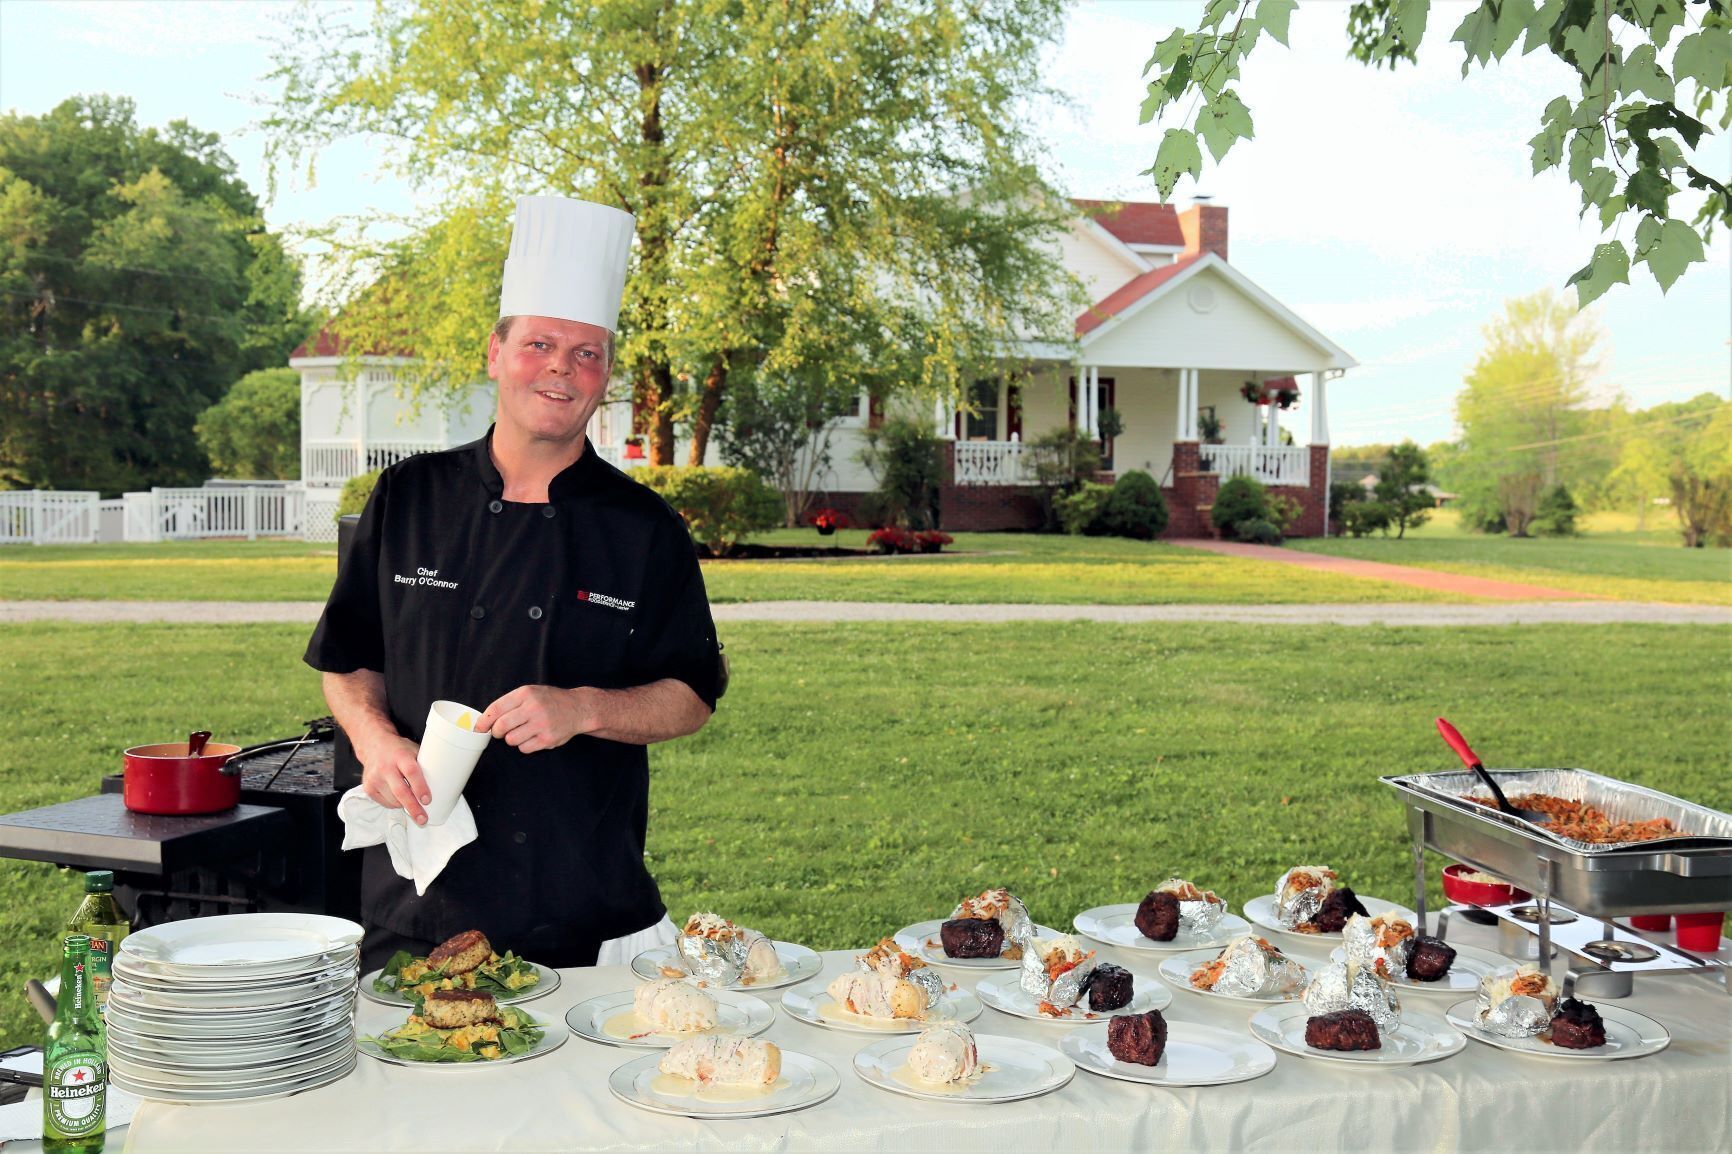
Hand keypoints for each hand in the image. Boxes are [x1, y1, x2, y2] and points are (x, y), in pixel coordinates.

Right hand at [359, 734, 429, 824]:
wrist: (373, 745)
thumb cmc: (398, 750)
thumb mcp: (413, 751)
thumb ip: (424, 766)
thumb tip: (440, 785)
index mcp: (401, 756)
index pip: (411, 772)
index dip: (420, 787)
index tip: (427, 800)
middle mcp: (386, 767)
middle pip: (400, 791)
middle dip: (413, 808)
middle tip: (422, 819)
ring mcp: (375, 778)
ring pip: (393, 800)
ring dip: (405, 805)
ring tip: (411, 800)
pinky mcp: (368, 787)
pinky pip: (386, 803)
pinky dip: (395, 803)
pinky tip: (398, 796)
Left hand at [476, 685, 591, 753]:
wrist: (578, 708)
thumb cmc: (550, 701)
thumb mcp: (531, 693)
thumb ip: (510, 703)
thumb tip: (486, 720)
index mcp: (526, 694)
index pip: (496, 709)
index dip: (484, 721)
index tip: (479, 728)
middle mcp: (533, 708)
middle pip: (501, 727)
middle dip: (496, 732)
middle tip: (500, 731)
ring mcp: (541, 725)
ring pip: (511, 740)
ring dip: (512, 738)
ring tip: (523, 731)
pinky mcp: (547, 739)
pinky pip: (524, 748)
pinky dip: (525, 745)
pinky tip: (533, 736)